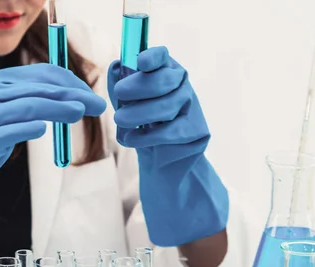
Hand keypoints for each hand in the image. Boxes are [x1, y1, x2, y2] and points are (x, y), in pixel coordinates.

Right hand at [0, 64, 105, 265]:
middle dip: (72, 95)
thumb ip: (32, 103)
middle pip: (38, 89)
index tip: (90, 97)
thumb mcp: (7, 115)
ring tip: (79, 112)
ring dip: (56, 108)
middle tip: (97, 106)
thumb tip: (71, 100)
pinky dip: (24, 128)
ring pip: (26, 106)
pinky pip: (5, 132)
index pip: (42, 75)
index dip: (70, 83)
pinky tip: (41, 129)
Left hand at [108, 46, 228, 246]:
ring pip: (166, 106)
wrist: (161, 161)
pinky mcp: (197, 131)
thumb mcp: (127, 105)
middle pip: (163, 80)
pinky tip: (129, 139)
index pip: (162, 57)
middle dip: (138, 86)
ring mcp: (192, 107)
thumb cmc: (142, 126)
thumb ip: (120, 86)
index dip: (152, 56)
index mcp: (164, 70)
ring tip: (119, 120)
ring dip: (138, 113)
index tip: (140, 62)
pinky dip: (145, 136)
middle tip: (119, 95)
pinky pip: (170, 132)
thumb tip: (116, 67)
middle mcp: (182, 84)